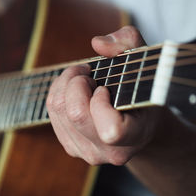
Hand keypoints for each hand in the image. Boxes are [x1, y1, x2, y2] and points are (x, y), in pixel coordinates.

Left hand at [46, 26, 164, 164]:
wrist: (139, 123)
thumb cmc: (142, 90)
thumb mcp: (144, 63)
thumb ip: (128, 42)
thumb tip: (96, 43)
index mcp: (134, 137)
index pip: (110, 130)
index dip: (101, 102)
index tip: (105, 89)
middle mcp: (109, 152)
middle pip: (75, 114)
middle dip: (76, 82)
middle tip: (88, 74)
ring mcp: (87, 153)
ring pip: (58, 110)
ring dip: (64, 83)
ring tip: (83, 78)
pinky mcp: (70, 147)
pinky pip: (51, 113)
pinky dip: (58, 92)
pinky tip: (74, 90)